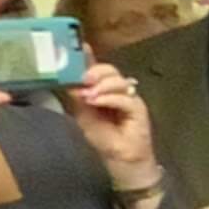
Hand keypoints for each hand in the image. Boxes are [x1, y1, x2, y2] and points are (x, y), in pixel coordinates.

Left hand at [63, 62, 157, 187]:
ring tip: (88, 95)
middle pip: (110, 70)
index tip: (79, 47)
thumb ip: (77, 98)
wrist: (121, 161)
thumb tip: (69, 81)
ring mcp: (130, 99)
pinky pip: (125, 98)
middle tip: (82, 78)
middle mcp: (118, 91)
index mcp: (103, 90)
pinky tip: (96, 101)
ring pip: (119, 81)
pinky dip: (109, 98)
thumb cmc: (103, 139)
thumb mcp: (83, 115)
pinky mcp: (139, 110)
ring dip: (101, 85)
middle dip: (95, 71)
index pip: (97, 69)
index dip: (89, 57)